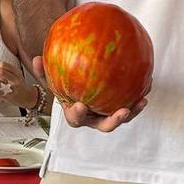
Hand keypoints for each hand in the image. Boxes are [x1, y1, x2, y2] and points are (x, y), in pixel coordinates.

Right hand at [31, 55, 146, 130]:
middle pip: (104, 125)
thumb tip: (36, 58)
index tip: (79, 105)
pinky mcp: (118, 108)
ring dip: (133, 111)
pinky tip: (147, 83)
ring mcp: (107, 114)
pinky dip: (138, 96)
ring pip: (120, 117)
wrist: (77, 88)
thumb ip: (44, 71)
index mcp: (76, 114)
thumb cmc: (63, 85)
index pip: (75, 119)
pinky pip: (130, 104)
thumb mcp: (52, 78)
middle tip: (122, 111)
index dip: (77, 114)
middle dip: (113, 121)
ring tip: (142, 101)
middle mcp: (93, 118)